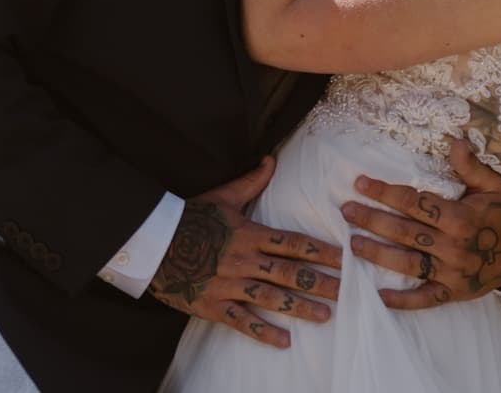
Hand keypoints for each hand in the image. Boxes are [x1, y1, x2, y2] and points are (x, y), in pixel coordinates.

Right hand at [147, 157, 342, 348]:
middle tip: (347, 290)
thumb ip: (251, 182)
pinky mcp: (212, 305)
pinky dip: (262, 332)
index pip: (293, 243)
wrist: (153, 241)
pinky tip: (284, 340)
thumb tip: (271, 160)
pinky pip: (241, 321)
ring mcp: (228, 284)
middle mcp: (243, 260)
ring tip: (325, 315)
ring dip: (299, 307)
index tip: (344, 257)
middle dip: (320, 281)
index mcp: (249, 234)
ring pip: (271, 298)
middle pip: (289, 272)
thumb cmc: (190, 217)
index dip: (320, 251)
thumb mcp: (223, 196)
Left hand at [343, 138, 500, 309]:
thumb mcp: (493, 186)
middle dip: (373, 220)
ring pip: (408, 263)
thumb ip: (471, 166)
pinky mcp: (452, 292)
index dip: (386, 192)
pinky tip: (379, 296)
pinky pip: (425, 299)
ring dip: (378, 254)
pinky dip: (402, 300)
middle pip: (405, 232)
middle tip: (346, 211)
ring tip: (352, 244)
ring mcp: (452, 272)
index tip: (361, 183)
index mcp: (461, 217)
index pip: (415, 202)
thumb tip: (456, 140)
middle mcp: (454, 246)